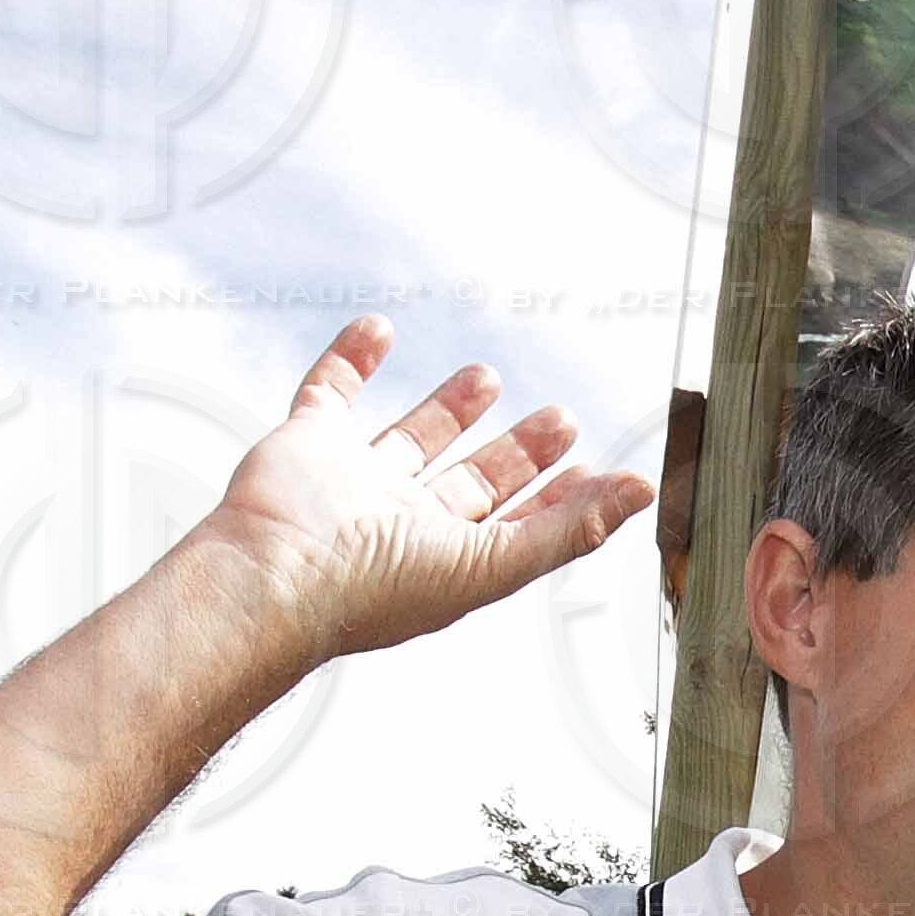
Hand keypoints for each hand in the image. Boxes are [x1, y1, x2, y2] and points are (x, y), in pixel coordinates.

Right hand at [206, 316, 649, 657]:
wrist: (274, 574)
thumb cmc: (376, 587)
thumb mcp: (493, 562)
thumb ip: (568, 528)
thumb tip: (641, 492)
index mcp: (446, 558)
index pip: (517, 524)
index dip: (558, 501)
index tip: (594, 473)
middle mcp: (402, 523)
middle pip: (472, 481)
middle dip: (517, 452)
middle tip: (559, 421)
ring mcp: (354, 482)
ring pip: (409, 436)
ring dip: (447, 407)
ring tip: (487, 374)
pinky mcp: (308, 443)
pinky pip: (328, 391)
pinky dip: (349, 357)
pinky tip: (378, 329)